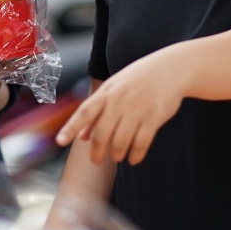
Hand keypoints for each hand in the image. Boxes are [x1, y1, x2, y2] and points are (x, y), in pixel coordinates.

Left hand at [56, 48, 188, 164]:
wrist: (171, 69)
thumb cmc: (137, 80)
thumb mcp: (114, 90)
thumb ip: (97, 112)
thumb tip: (82, 137)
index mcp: (107, 93)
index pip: (84, 112)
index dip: (71, 127)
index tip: (60, 142)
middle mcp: (119, 101)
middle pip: (102, 134)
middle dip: (97, 152)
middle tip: (96, 160)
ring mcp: (137, 109)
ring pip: (120, 142)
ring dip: (117, 154)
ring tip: (117, 157)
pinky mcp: (154, 117)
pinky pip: (141, 143)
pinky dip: (136, 155)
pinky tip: (134, 159)